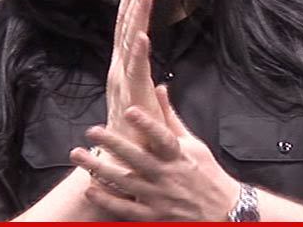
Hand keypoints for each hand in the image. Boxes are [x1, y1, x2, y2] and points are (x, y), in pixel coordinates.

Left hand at [71, 85, 239, 220]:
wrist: (224, 213)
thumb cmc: (206, 174)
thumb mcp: (193, 143)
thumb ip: (169, 117)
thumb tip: (158, 88)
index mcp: (179, 155)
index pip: (162, 136)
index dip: (146, 123)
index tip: (130, 109)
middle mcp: (168, 176)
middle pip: (137, 158)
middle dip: (114, 144)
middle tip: (92, 131)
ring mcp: (160, 198)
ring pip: (126, 182)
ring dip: (101, 169)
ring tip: (79, 156)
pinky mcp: (154, 217)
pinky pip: (127, 209)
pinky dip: (108, 201)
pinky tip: (90, 190)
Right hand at [106, 0, 163, 143]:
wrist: (124, 166)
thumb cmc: (137, 141)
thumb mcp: (151, 115)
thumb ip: (158, 99)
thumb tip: (163, 85)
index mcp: (126, 70)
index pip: (130, 28)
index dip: (135, 2)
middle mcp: (121, 69)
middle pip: (127, 25)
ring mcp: (124, 80)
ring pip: (130, 39)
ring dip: (137, 13)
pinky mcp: (131, 95)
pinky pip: (134, 69)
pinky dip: (137, 51)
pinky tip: (142, 33)